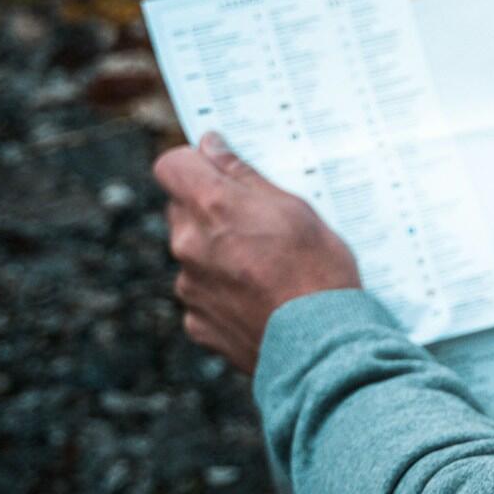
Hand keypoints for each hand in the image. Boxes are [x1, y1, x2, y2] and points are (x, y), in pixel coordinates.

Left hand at [153, 132, 361, 372]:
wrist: (322, 345)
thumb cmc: (319, 271)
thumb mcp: (297, 208)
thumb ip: (245, 176)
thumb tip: (212, 147)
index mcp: (212, 207)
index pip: (171, 166)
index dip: (196, 163)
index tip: (221, 167)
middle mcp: (189, 245)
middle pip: (183, 210)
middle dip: (212, 209)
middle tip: (259, 221)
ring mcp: (189, 287)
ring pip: (193, 253)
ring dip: (219, 251)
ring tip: (267, 266)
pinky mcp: (196, 322)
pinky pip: (202, 293)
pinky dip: (223, 291)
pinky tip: (260, 298)